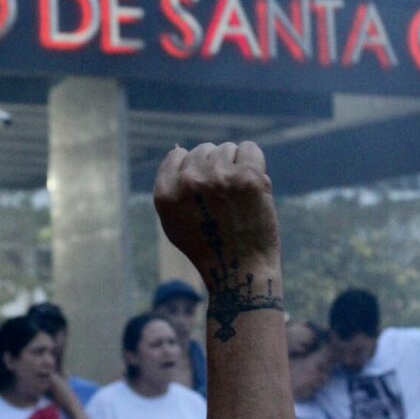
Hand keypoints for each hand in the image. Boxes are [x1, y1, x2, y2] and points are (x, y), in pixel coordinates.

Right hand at [153, 142, 279, 275]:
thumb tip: (178, 148)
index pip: (178, 155)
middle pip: (204, 150)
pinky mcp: (249, 177)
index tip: (206, 191)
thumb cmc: (207, 247)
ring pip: (227, 149)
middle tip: (224, 199)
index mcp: (166, 193)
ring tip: (238, 196)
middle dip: (215, 168)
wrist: (240, 270)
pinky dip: (253, 162)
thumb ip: (171, 185)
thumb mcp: (173, 221)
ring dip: (235, 166)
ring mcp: (220, 177)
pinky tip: (252, 184)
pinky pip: (249, 148)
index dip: (194, 170)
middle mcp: (190, 181)